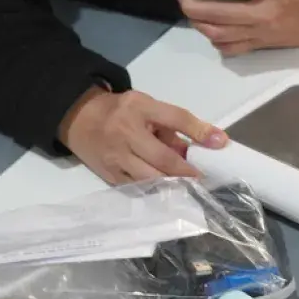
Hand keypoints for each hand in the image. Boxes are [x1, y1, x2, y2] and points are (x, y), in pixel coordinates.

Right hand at [57, 87, 226, 184]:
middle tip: (205, 178)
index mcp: (139, 108)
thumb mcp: (147, 106)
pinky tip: (168, 192)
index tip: (221, 143)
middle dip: (187, 171)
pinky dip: (154, 191)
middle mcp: (125, 132)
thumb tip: (204, 147)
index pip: (176, 117)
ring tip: (190, 187)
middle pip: (163, 157)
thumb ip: (173, 126)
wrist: (77, 117)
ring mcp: (114, 156)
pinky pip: (136, 187)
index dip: (200, 131)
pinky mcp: (107, 174)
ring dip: (173, 184)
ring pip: (150, 177)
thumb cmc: (121, 111)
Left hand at [179, 0, 298, 55]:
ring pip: (221, 34)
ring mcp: (262, 33)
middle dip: (194, 5)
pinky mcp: (262, 45)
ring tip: (192, 11)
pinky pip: (232, 49)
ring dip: (200, 24)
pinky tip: (211, 29)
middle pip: (221, 14)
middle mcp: (266, 13)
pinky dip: (216, 41)